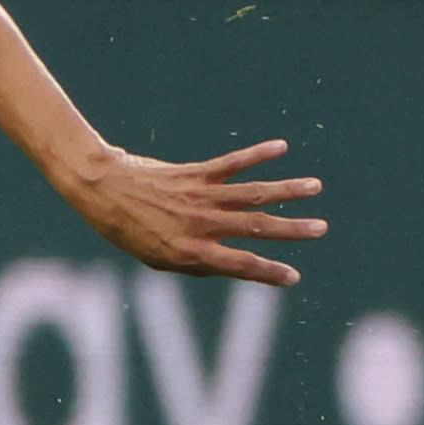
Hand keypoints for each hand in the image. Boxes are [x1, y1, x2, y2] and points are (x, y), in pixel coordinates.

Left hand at [56, 139, 327, 284]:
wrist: (101, 191)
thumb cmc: (129, 231)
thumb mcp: (158, 260)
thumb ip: (195, 264)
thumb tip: (230, 266)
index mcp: (190, 253)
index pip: (239, 266)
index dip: (268, 273)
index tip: (295, 277)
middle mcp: (200, 225)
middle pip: (255, 228)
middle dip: (292, 229)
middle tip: (322, 229)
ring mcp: (199, 198)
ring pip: (252, 194)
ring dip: (286, 190)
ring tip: (315, 187)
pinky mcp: (195, 174)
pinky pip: (232, 164)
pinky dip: (257, 155)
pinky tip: (281, 147)